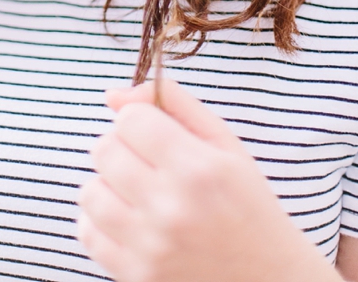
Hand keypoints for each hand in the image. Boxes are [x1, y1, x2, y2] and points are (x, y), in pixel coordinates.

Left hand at [77, 78, 338, 281]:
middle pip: (104, 150)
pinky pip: (88, 233)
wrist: (270, 281)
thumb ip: (174, 104)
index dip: (139, 119)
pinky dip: (101, 222)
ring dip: (108, 184)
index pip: (130, 119)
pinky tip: (130, 220)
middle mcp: (171, 208)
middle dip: (122, 147)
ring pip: (90, 191)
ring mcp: (150, 247)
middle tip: (147, 161)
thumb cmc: (247, 205)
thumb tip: (113, 95)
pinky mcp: (136, 276)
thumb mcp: (225, 144)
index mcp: (198, 169)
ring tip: (137, 191)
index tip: (155, 133)